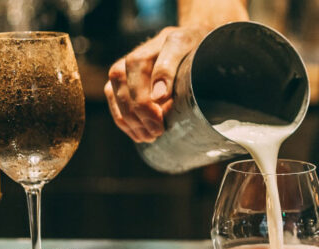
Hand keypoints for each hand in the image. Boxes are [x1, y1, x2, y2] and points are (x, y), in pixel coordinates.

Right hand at [104, 26, 204, 142]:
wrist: (204, 47)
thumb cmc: (205, 55)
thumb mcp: (201, 58)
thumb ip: (174, 68)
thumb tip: (158, 96)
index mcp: (166, 41)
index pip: (140, 64)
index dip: (145, 92)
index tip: (159, 114)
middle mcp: (144, 50)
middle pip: (122, 79)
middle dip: (137, 110)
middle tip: (157, 132)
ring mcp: (131, 64)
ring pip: (114, 89)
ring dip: (128, 117)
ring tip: (147, 137)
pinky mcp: (126, 78)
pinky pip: (113, 97)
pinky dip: (122, 118)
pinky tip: (137, 135)